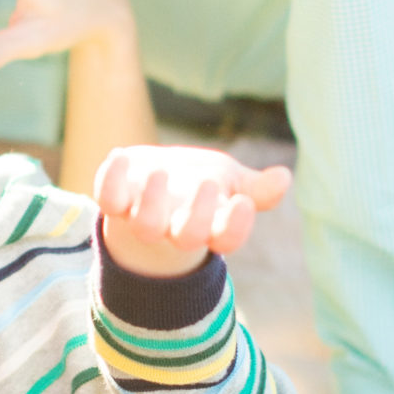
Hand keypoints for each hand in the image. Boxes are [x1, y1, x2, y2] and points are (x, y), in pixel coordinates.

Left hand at [94, 145, 291, 277]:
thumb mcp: (231, 181)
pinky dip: (111, 179)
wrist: (151, 181)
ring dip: (153, 201)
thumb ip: (257, 187)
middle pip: (188, 237)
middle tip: (208, 183)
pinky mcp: (116, 201)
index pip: (227, 238)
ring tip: (161, 172)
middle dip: (198, 214)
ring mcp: (144, 216)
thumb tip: (285, 178)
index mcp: (211, 225)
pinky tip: (120, 155)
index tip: (243, 203)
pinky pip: (109, 200)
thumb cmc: (198, 182)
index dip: (235, 227)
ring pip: (146, 225)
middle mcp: (176, 227)